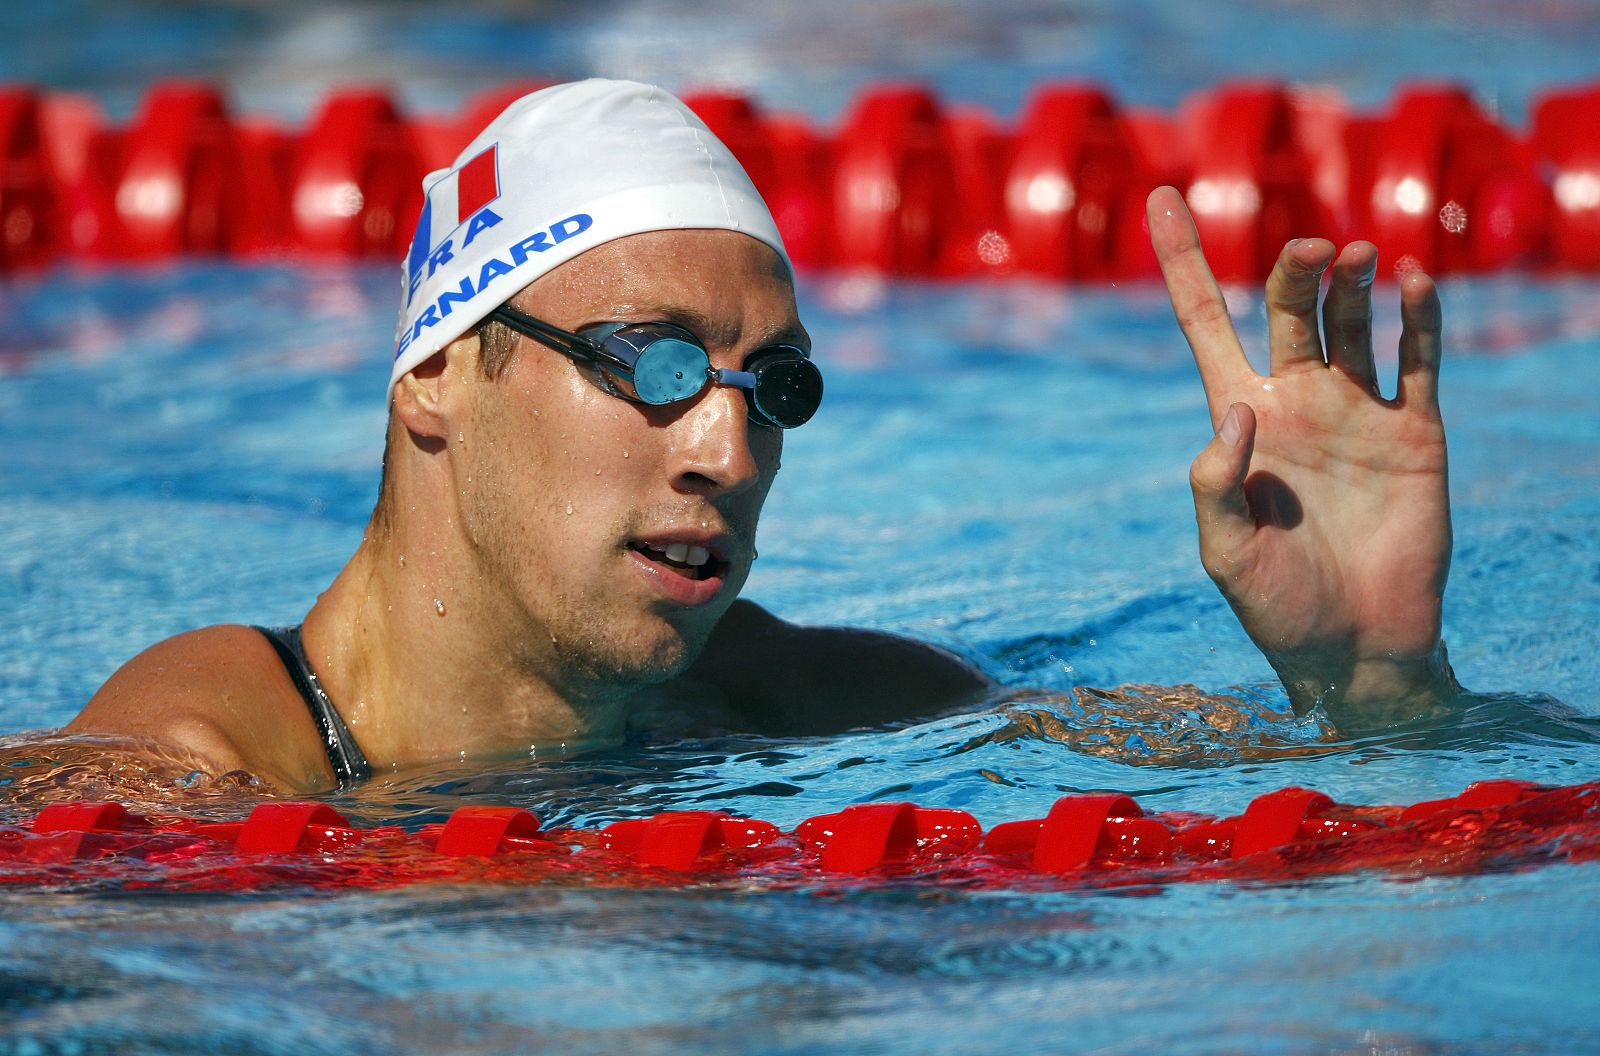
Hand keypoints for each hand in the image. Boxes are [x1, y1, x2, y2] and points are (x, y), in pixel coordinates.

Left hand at [1146, 186, 1459, 727]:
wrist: (1356, 647)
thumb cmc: (1277, 605)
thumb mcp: (1223, 551)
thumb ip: (1214, 483)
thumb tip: (1238, 411)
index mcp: (1239, 419)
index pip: (1204, 321)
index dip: (1183, 261)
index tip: (1161, 195)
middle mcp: (1296, 400)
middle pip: (1285, 310)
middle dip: (1293, 273)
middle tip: (1310, 254)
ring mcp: (1357, 411)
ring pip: (1352, 322)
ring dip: (1351, 284)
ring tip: (1352, 258)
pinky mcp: (1415, 430)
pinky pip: (1419, 360)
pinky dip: (1419, 318)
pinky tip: (1413, 283)